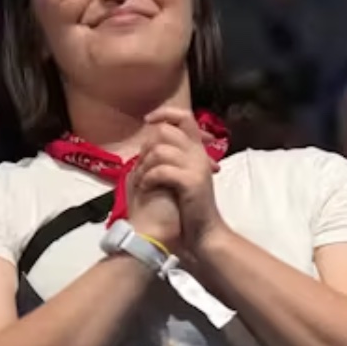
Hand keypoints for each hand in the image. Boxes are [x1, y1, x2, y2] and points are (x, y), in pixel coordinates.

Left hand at [135, 107, 223, 256]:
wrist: (203, 232)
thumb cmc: (187, 206)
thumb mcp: (179, 176)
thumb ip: (170, 158)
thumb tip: (149, 145)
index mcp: (197, 151)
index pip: (185, 117)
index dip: (165, 114)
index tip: (148, 121)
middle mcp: (199, 155)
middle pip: (167, 130)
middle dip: (147, 147)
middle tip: (143, 166)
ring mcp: (197, 167)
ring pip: (161, 149)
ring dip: (145, 165)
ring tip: (143, 180)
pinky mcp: (191, 181)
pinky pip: (162, 169)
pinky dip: (148, 178)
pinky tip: (147, 188)